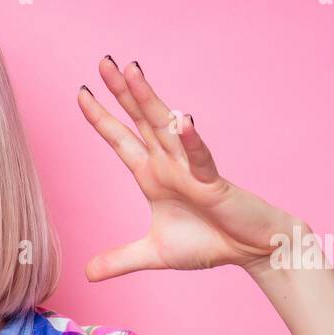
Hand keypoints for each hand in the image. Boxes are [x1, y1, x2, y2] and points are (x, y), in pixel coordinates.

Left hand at [76, 56, 302, 278]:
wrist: (252, 251)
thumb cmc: (208, 243)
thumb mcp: (153, 255)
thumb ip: (119, 260)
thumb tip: (86, 273)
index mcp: (152, 176)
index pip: (121, 140)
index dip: (101, 118)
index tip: (80, 93)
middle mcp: (169, 165)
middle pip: (140, 121)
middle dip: (121, 92)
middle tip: (102, 61)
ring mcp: (191, 170)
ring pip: (167, 129)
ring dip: (149, 100)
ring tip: (132, 71)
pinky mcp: (214, 184)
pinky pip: (202, 160)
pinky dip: (192, 142)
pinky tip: (183, 122)